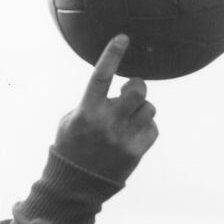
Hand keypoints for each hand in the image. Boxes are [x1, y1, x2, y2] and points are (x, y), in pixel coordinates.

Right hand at [54, 35, 158, 182]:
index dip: (112, 54)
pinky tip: (132, 134)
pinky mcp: (136, 152)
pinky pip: (153, 128)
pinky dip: (146, 127)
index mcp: (86, 111)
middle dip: (137, 86)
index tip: (123, 38)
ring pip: (149, 109)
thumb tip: (119, 87)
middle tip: (130, 90)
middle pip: (138, 90)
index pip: (101, 76)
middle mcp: (106, 122)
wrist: (75, 184)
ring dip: (141, 109)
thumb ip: (91, 101)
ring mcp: (123, 138)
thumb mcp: (70, 119)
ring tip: (129, 118)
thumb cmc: (72, 146)